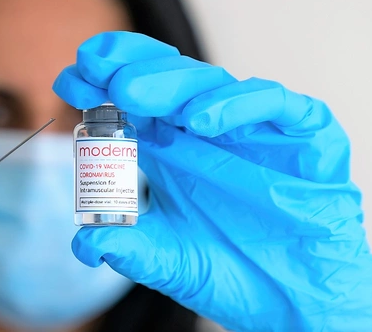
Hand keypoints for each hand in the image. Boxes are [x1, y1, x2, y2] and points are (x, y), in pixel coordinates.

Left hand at [53, 31, 371, 330]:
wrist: (300, 300)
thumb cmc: (235, 271)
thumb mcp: (171, 259)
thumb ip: (130, 248)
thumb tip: (83, 244)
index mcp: (173, 148)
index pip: (134, 101)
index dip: (101, 83)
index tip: (68, 82)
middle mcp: (209, 129)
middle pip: (168, 79)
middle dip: (130, 70)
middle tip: (96, 72)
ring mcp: (254, 128)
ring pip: (213, 82)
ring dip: (171, 82)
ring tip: (132, 93)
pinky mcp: (303, 133)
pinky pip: (274, 104)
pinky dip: (238, 105)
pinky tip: (202, 121)